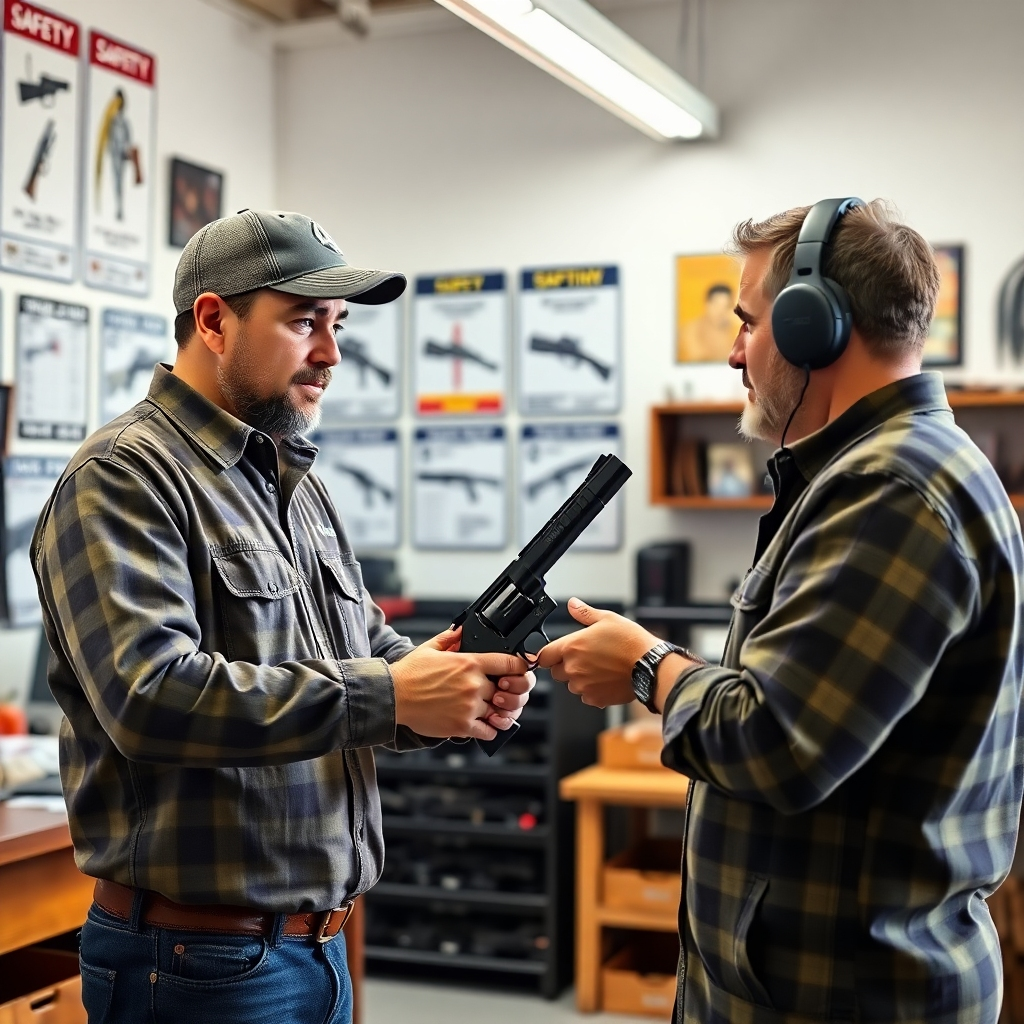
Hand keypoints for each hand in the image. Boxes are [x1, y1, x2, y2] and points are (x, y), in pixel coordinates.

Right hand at [391, 627, 530, 740]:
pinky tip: (482, 724)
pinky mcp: (462, 726)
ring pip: (499, 711)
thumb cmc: (409, 674)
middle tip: (496, 693)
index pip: (511, 663)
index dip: (520, 667)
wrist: (392, 697)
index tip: (519, 671)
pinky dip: (489, 728)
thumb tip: (461, 630)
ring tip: (488, 709)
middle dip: (503, 692)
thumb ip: (450, 638)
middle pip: (506, 689)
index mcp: (469, 663)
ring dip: (496, 711)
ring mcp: (469, 706)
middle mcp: (473, 684)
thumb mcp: (430, 648)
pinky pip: (489, 730)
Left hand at [536, 598, 660, 707]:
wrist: (650, 666)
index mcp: (572, 646)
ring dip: (580, 678)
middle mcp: (573, 668)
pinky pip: (586, 696)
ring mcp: (583, 685)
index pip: (544, 656)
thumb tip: (573, 604)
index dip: (549, 654)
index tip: (555, 654)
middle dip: (566, 666)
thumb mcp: (607, 619)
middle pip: (556, 672)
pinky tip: (606, 679)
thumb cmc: (631, 642)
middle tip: (586, 658)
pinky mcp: (594, 699)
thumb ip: (584, 613)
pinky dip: (593, 690)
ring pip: (572, 685)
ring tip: (600, 668)